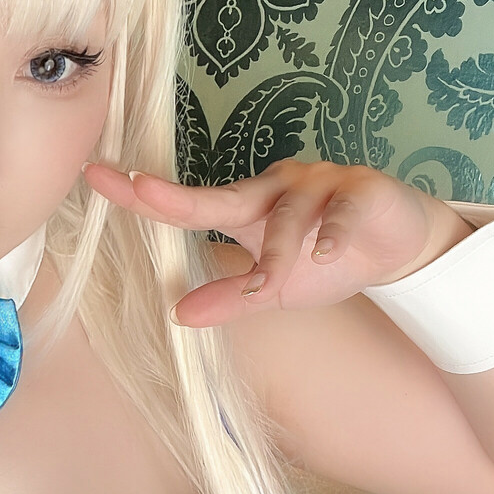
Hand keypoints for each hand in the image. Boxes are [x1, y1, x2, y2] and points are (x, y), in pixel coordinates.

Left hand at [81, 158, 474, 327]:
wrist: (394, 244)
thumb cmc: (323, 257)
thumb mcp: (274, 289)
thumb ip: (231, 298)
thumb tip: (179, 317)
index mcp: (247, 208)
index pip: (189, 203)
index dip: (146, 195)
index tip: (98, 177)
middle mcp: (275, 189)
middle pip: (223, 195)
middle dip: (179, 197)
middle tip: (138, 189)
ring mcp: (317, 185)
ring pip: (287, 216)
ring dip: (277, 252)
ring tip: (271, 283)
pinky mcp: (360, 191)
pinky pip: (342, 211)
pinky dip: (333, 234)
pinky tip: (329, 253)